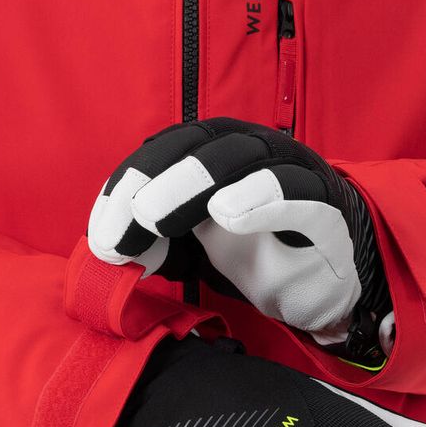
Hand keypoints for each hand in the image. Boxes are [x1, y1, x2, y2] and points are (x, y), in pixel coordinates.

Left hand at [88, 119, 391, 353]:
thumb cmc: (253, 252)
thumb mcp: (191, 248)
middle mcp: (249, 150)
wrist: (322, 279)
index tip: (101, 234)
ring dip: (189, 184)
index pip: (160, 153)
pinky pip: (295, 194)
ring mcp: (289, 171)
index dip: (125, 185)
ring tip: (152, 216)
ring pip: (240, 159)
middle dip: (147, 183)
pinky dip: (260, 198)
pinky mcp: (323, 207)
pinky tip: (226, 213)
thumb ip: (153, 242)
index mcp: (212, 153)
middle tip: (117, 232)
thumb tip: (108, 249)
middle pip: (194, 147)